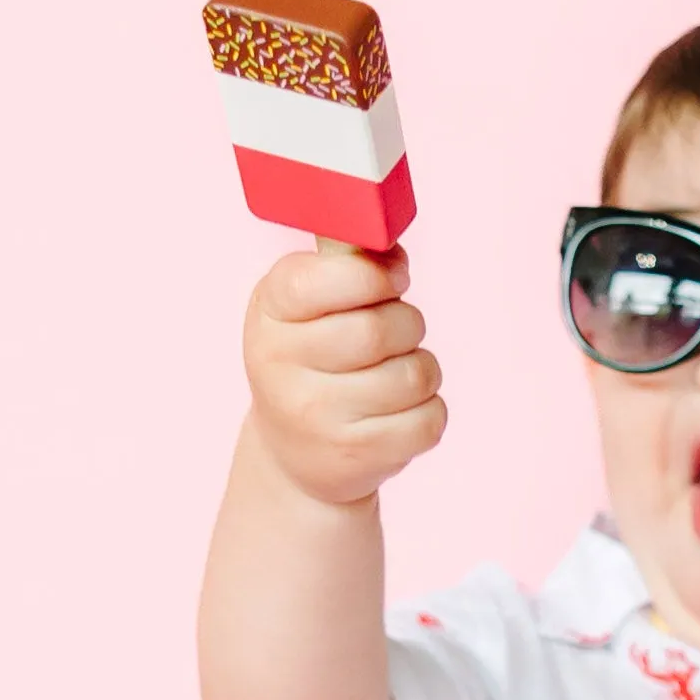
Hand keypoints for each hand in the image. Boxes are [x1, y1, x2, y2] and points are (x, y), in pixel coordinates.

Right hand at [241, 238, 446, 511]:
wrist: (295, 453)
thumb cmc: (312, 359)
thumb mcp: (306, 305)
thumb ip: (344, 265)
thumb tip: (389, 244)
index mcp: (270, 313)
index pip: (327, 279)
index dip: (374, 275)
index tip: (392, 279)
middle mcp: (282, 366)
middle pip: (380, 329)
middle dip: (407, 323)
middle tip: (397, 331)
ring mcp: (317, 416)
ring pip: (415, 374)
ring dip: (421, 367)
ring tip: (395, 373)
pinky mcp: (358, 455)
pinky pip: (430, 418)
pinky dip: (429, 409)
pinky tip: (399, 410)